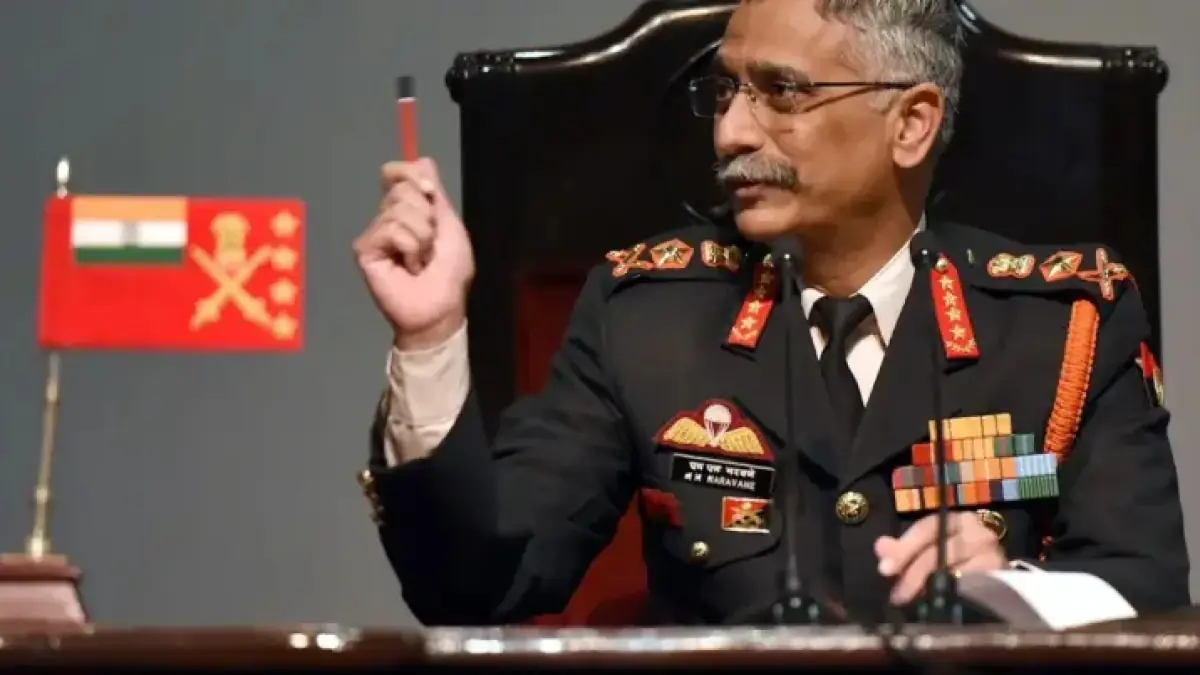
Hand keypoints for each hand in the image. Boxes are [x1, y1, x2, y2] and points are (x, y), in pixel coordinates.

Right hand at [353, 159, 474, 349]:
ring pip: (399, 210)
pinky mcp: (365, 250)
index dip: (410, 174)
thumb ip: (435, 193)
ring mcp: (374, 234)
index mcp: (405, 209)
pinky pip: (391, 229)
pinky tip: (409, 267)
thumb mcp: (449, 225)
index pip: (396, 172)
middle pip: (402, 188)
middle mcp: (386, 217)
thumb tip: (422, 158)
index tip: (430, 193)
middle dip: (427, 216)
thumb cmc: (450, 272)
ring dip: (422, 237)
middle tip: (430, 245)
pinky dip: (410, 247)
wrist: (441, 307)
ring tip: (421, 260)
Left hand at [874, 511, 1006, 605]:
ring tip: (913, 600)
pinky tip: (938, 603)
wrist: (996, 578)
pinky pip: (972, 586)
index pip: (927, 528)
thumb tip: (881, 547)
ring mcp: (993, 553)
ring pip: (955, 569)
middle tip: (896, 594)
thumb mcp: (925, 549)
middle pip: (940, 550)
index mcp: (956, 518)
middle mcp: (978, 531)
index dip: (904, 548)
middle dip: (913, 573)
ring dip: (930, 588)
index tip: (884, 570)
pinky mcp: (1002, 576)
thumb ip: (901, 549)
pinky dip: (952, 594)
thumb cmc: (954, 557)